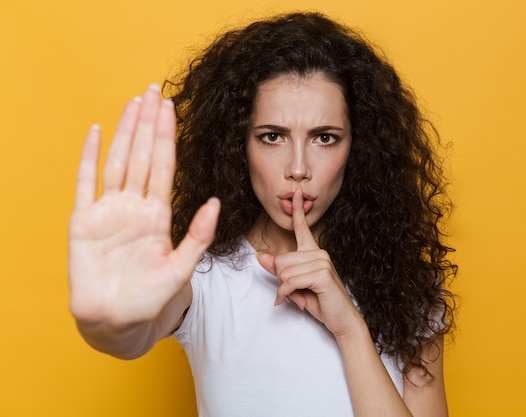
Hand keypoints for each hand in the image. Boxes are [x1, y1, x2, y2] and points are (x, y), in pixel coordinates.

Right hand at [69, 85, 219, 329]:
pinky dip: (89, 157)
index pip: (164, 167)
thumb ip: (197, 234)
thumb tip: (215, 201)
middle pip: (141, 156)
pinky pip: (85, 183)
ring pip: (117, 162)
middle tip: (153, 90)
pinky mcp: (83, 222)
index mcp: (157, 215)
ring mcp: (108, 211)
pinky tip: (96, 132)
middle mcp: (133, 206)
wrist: (118, 321)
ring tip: (133, 102)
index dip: (167, 138)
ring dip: (124, 131)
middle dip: (148, 124)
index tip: (171, 110)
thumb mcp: (182, 267)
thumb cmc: (151, 298)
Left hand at [257, 187, 361, 337]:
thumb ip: (279, 271)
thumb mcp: (295, 286)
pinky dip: (285, 294)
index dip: (297, 210)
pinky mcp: (322, 275)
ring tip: (294, 298)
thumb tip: (260, 256)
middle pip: (281, 259)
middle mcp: (319, 253)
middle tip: (289, 292)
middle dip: (280, 280)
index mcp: (314, 252)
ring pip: (284, 271)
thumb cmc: (321, 303)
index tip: (296, 192)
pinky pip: (290, 281)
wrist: (343, 321)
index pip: (303, 228)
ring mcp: (322, 262)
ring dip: (283, 289)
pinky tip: (291, 301)